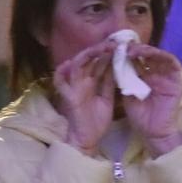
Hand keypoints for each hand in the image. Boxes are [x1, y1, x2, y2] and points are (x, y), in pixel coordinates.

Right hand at [52, 40, 116, 154]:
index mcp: (91, 80)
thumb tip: (116, 65)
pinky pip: (60, 82)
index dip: (107, 52)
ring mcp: (74, 87)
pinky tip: (69, 63)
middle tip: (114, 42)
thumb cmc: (96, 120)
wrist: (89, 139)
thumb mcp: (107, 97)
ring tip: (103, 48)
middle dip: (100, 49)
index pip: (98, 61)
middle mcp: (81, 81)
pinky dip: (61, 72)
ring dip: (89, 55)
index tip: (120, 44)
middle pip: (88, 59)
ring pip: (77, 65)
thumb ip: (108, 82)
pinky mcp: (69, 97)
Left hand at [122, 43, 181, 153]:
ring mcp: (167, 77)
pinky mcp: (177, 81)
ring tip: (135, 50)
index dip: (128, 53)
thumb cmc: (140, 117)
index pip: (138, 60)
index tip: (115, 48)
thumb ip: (123, 79)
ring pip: (160, 56)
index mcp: (145, 77)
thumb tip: (114, 61)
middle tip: (124, 47)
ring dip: (148, 51)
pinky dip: (163, 56)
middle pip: (148, 55)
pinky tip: (152, 54)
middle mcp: (157, 74)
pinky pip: (173, 64)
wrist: (153, 133)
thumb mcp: (127, 94)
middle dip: (136, 49)